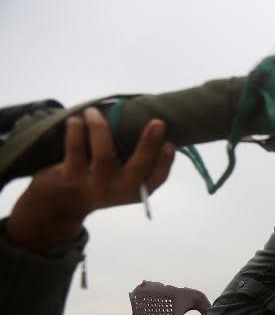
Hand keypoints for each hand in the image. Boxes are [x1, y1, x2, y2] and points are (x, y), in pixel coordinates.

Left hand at [7, 107, 174, 252]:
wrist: (63, 202)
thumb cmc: (100, 179)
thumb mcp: (122, 177)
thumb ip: (135, 158)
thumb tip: (153, 123)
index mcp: (136, 189)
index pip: (157, 178)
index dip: (165, 162)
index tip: (170, 143)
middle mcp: (119, 190)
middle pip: (137, 168)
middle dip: (148, 145)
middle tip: (157, 122)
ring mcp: (96, 186)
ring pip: (104, 157)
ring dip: (100, 130)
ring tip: (94, 111)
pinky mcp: (71, 179)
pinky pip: (76, 152)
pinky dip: (76, 132)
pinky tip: (76, 120)